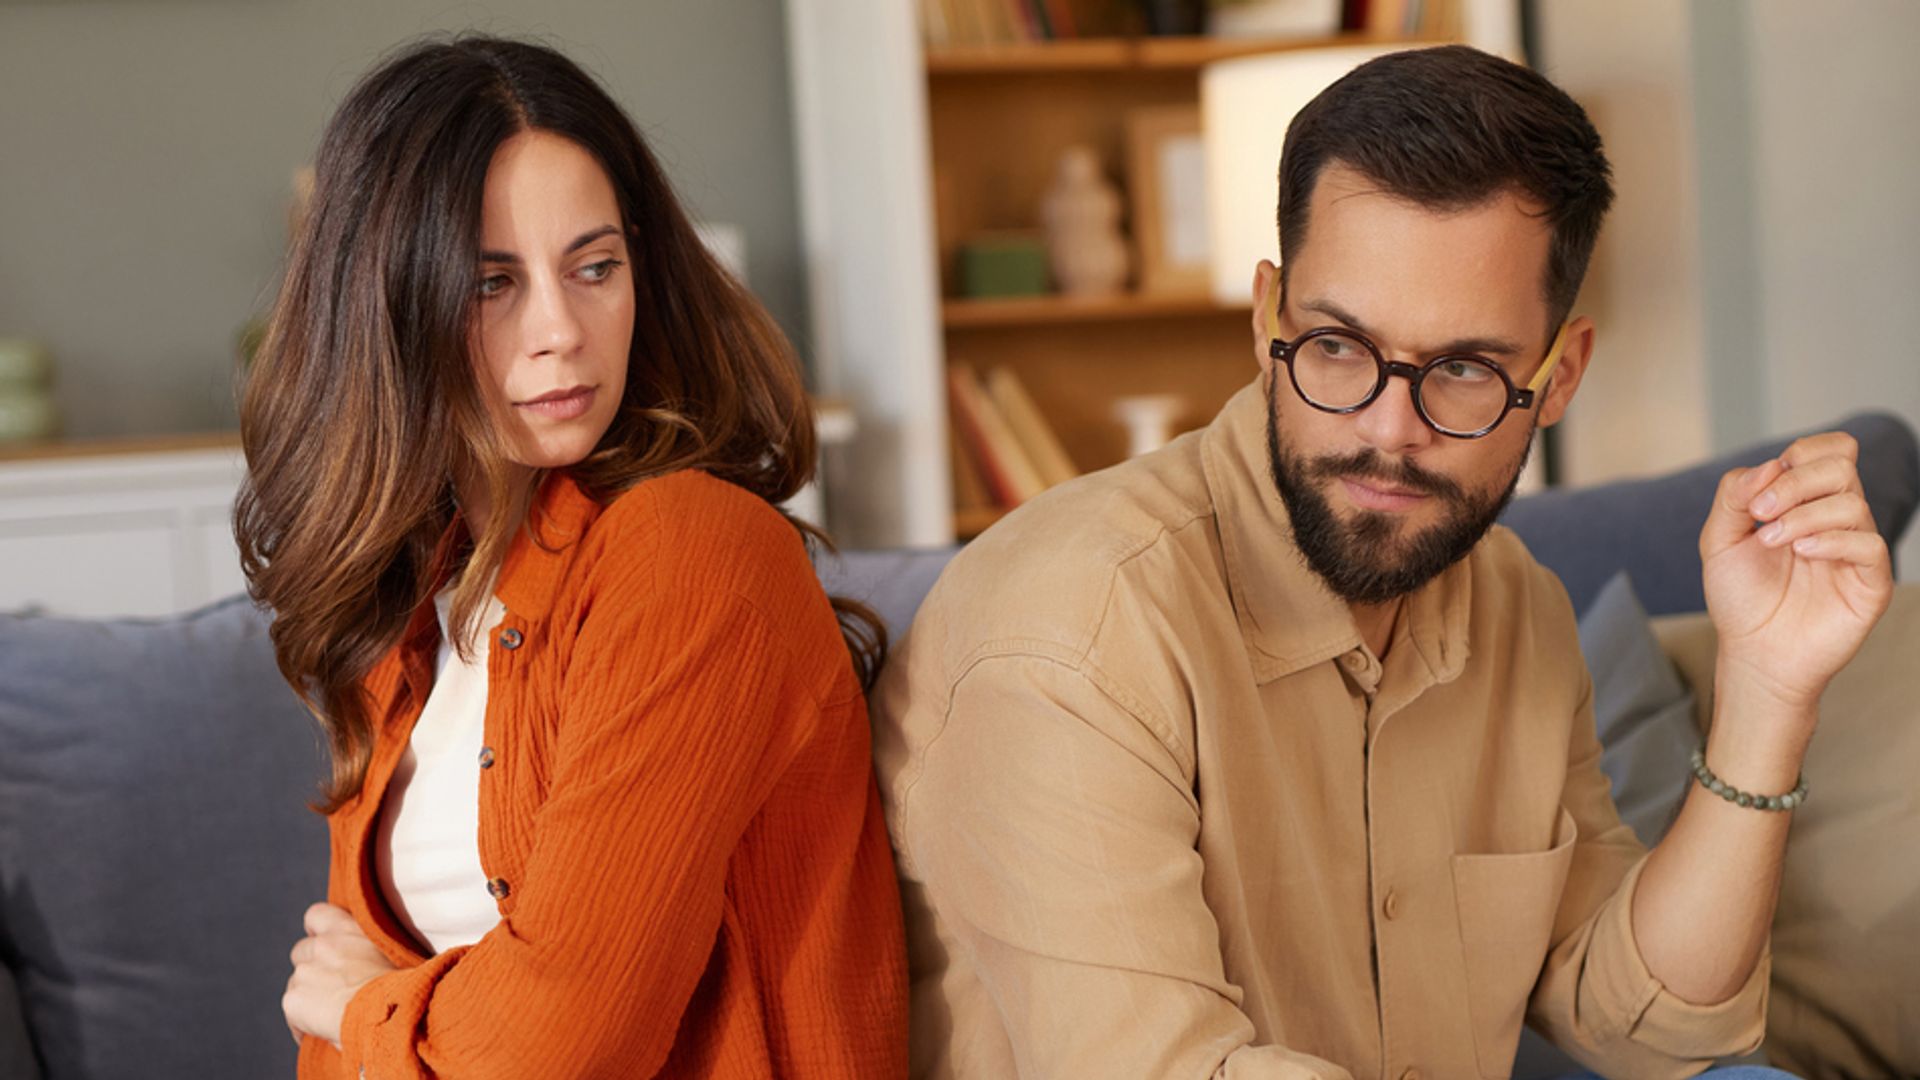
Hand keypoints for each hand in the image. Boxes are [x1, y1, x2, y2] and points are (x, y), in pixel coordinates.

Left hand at [284, 902, 398, 1049]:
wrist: (390, 1010)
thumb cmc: (403, 987)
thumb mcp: (395, 955)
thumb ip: (375, 951)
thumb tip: (375, 964)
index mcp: (348, 929)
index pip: (318, 915)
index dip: (317, 930)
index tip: (326, 943)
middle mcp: (323, 945)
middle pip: (302, 951)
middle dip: (312, 966)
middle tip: (332, 986)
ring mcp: (305, 972)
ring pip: (296, 983)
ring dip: (309, 995)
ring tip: (329, 1015)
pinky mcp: (293, 1000)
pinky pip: (293, 1015)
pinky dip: (303, 1024)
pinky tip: (321, 1034)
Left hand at [1700, 432, 1893, 715]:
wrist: (1753, 653)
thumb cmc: (1740, 598)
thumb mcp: (1719, 540)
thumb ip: (1734, 495)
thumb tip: (1770, 464)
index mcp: (1808, 502)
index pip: (1830, 450)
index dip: (1800, 455)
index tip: (1761, 491)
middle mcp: (1837, 519)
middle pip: (1841, 467)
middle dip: (1794, 483)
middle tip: (1759, 516)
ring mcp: (1856, 549)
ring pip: (1853, 503)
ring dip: (1804, 516)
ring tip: (1771, 542)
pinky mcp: (1871, 581)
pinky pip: (1869, 544)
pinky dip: (1830, 541)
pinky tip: (1801, 553)